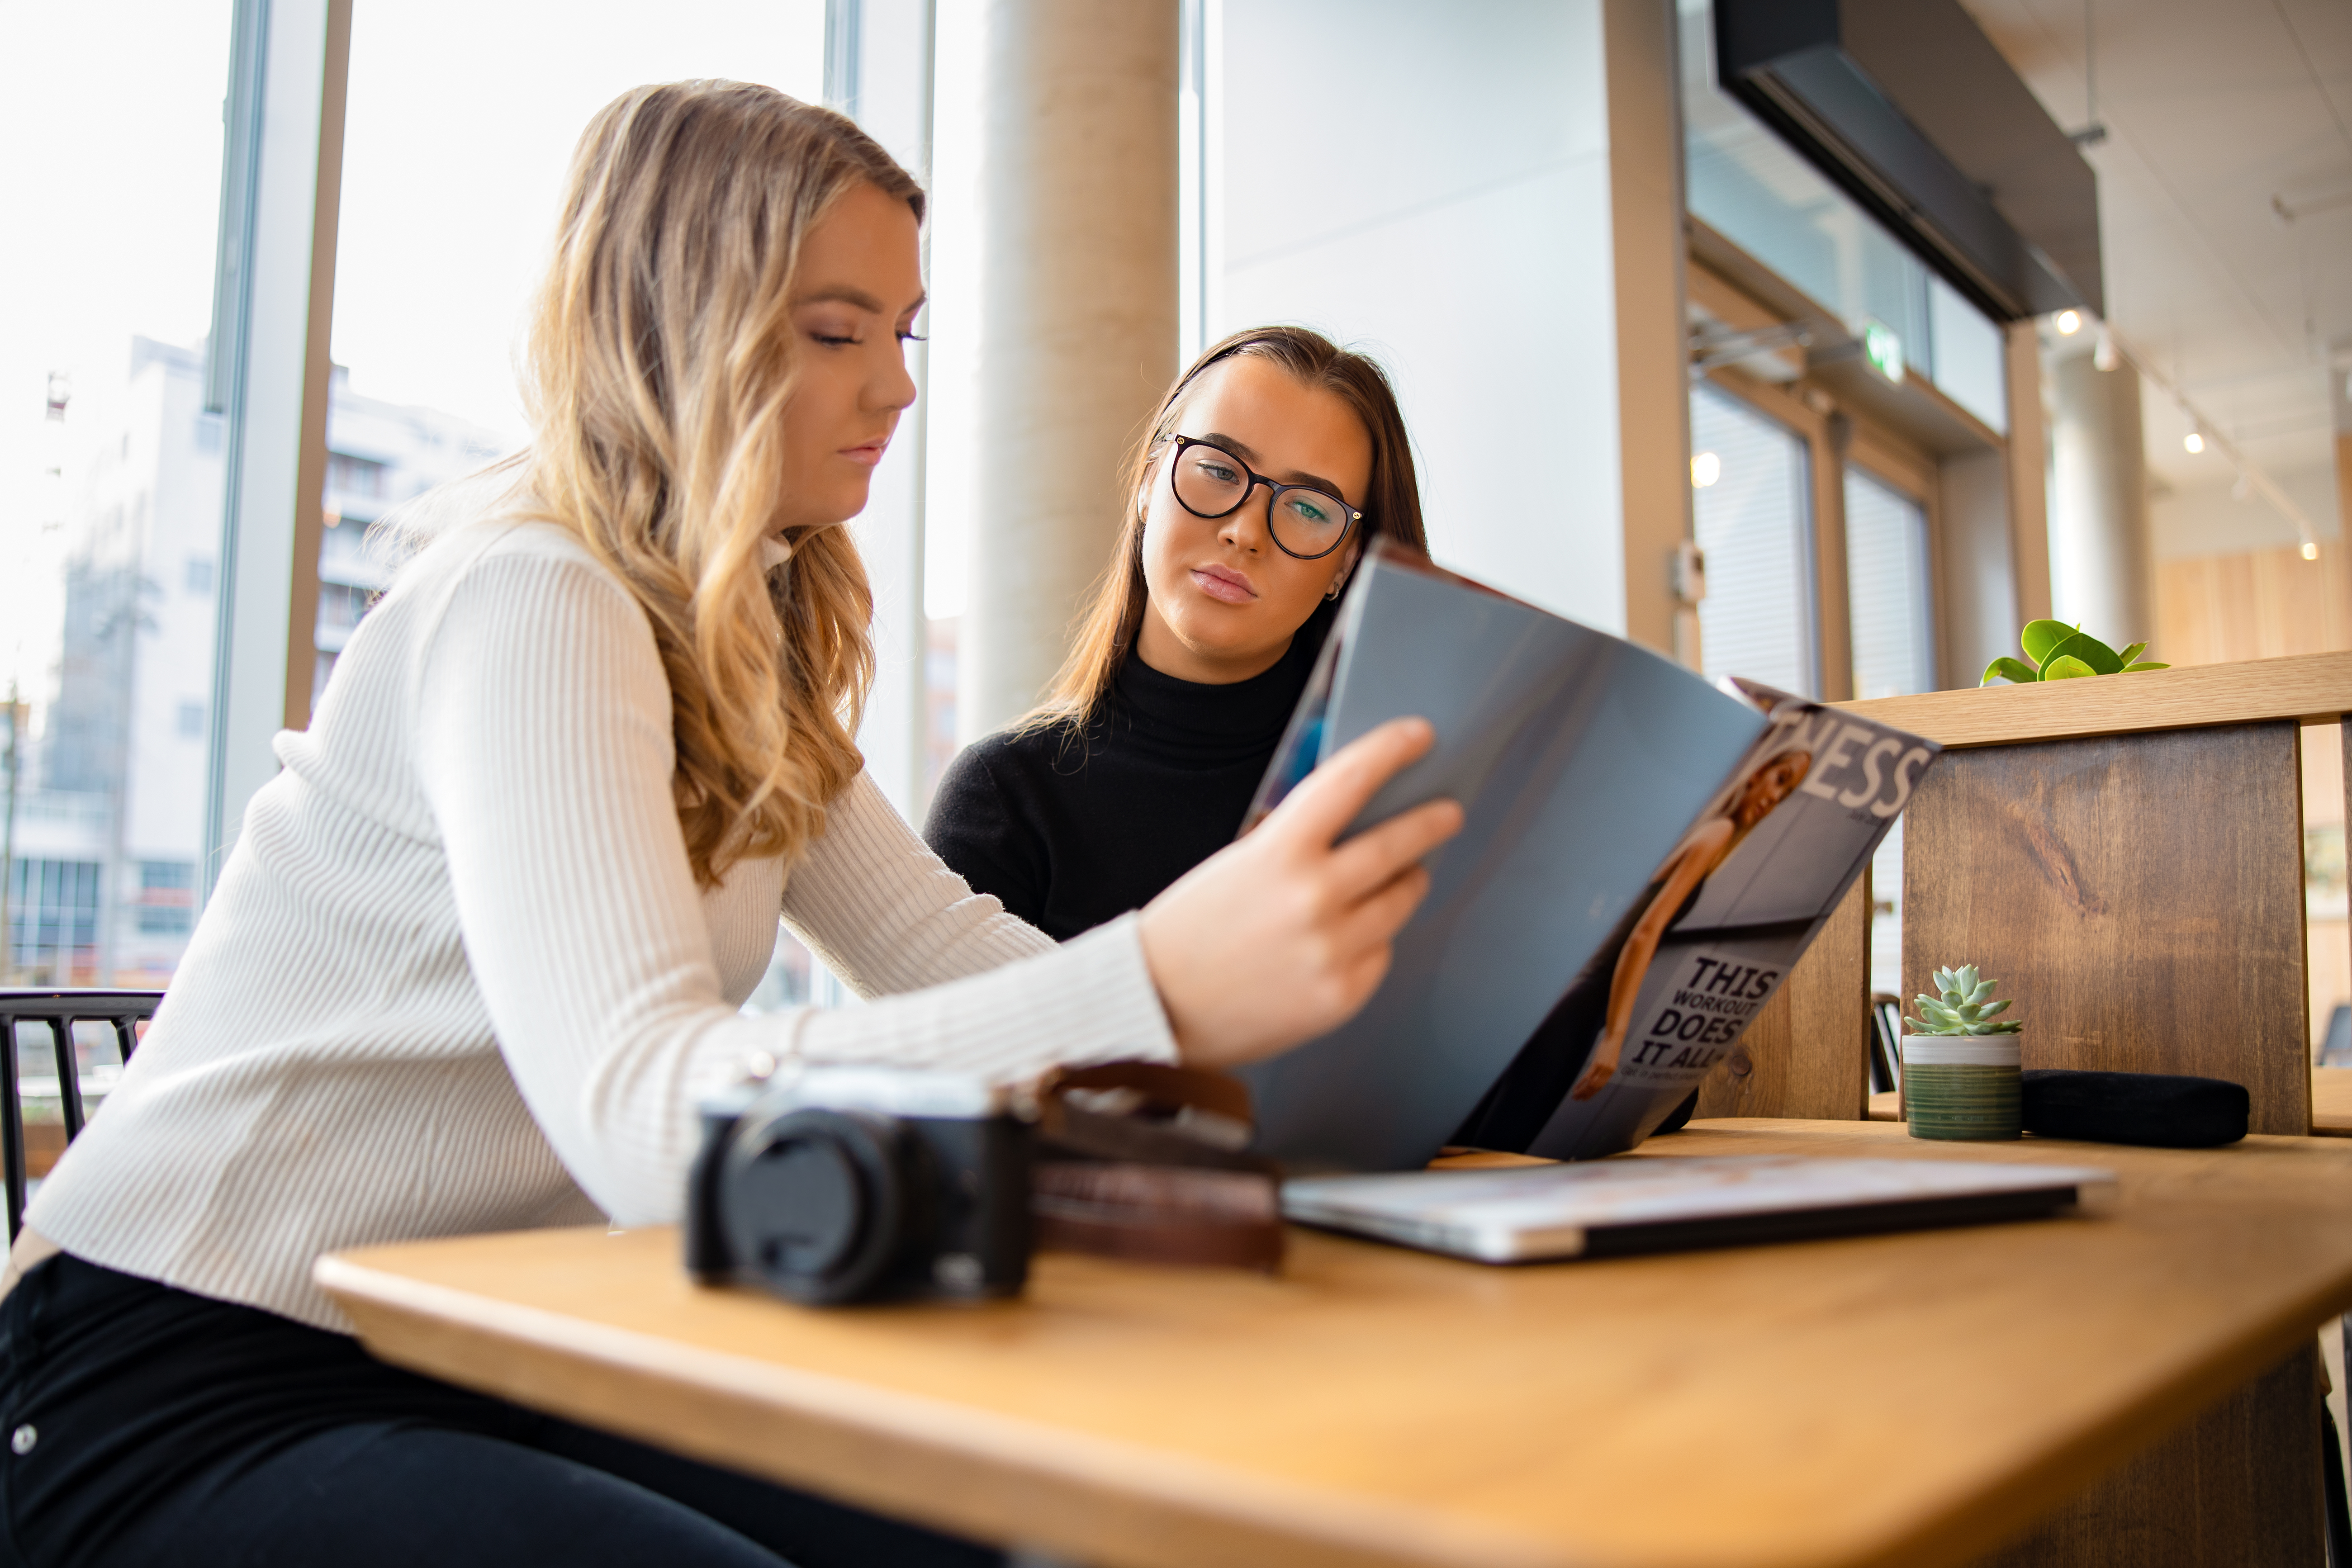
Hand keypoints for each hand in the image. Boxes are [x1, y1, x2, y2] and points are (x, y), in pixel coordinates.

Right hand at [1138, 717, 1463, 1068]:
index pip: (1349, 782)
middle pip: (1397, 847)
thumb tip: (1359, 818)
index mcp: (1279, 853)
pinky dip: (1371, 942)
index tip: (1419, 735)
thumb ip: (1296, 840)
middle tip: (1447, 814)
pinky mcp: (1342, 995)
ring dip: (1405, 884)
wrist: (1159, 1008)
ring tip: (1401, 878)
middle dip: (1430, 824)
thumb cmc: (1192, 931)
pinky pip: (1380, 955)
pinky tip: (1345, 941)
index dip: (1390, 751)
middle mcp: (1314, 899)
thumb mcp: (1238, 863)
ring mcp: (1333, 950)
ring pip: (1399, 903)